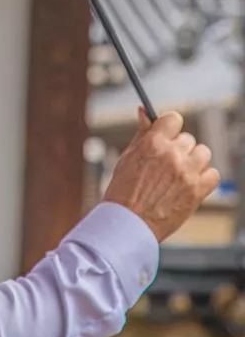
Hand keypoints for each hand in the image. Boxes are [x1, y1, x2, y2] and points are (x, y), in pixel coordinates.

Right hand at [102, 107, 219, 242]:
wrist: (128, 224)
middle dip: (178, 148)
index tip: (168, 134)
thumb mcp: (128, 157)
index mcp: (153, 143)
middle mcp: (172, 155)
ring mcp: (187, 173)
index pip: (174, 119)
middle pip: (188, 138)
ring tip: (180, 173)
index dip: (170, 126)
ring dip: (194, 160)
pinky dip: (205, 177)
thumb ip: (141, 134)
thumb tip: (144, 112)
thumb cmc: (123, 191)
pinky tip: (191, 183)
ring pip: (203, 153)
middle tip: (167, 163)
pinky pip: (213, 174)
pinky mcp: (197, 192)